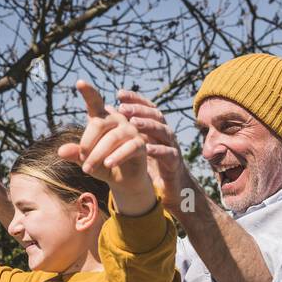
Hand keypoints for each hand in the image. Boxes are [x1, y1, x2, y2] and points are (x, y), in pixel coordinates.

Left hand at [58, 80, 155, 215]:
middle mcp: (118, 120)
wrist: (124, 180)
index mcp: (103, 119)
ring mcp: (131, 130)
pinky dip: (117, 157)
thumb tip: (61, 151)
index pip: (95, 102)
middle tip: (81, 161)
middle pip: (98, 124)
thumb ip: (75, 154)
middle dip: (87, 144)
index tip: (80, 83)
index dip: (88, 92)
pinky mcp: (141, 144)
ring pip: (112, 138)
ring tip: (88, 169)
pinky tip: (108, 165)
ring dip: (97, 155)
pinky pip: (128, 148)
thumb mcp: (87, 160)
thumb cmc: (103, 166)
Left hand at [115, 88, 187, 213]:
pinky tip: (146, 149)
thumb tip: (107, 109)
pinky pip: (168, 154)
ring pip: (163, 131)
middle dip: (139, 110)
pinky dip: (158, 150)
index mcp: (155, 127)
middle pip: (155, 115)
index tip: (119, 93)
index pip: (147, 107)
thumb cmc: (150, 163)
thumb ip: (124, 128)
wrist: (168, 188)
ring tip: (133, 123)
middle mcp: (165, 133)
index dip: (135, 99)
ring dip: (148, 126)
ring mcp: (171, 146)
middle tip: (123, 108)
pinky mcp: (174, 163)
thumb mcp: (136, 144)